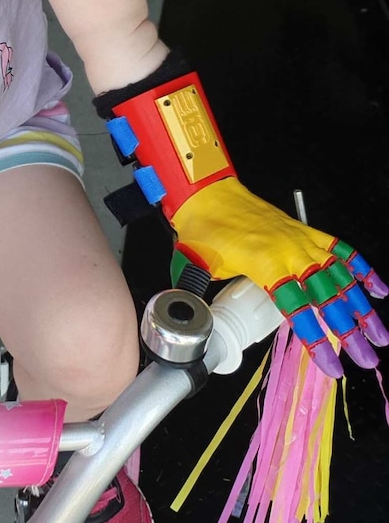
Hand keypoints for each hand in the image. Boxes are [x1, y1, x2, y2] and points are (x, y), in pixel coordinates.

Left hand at [171, 178, 388, 377]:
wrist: (208, 190)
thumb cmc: (203, 226)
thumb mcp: (194, 263)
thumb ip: (195, 293)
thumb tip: (186, 320)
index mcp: (265, 264)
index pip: (298, 309)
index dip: (317, 340)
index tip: (333, 367)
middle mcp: (290, 252)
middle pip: (328, 297)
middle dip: (351, 331)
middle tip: (367, 359)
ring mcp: (300, 240)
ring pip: (341, 276)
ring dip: (362, 306)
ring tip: (379, 335)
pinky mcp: (304, 230)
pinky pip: (341, 248)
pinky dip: (361, 268)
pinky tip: (378, 289)